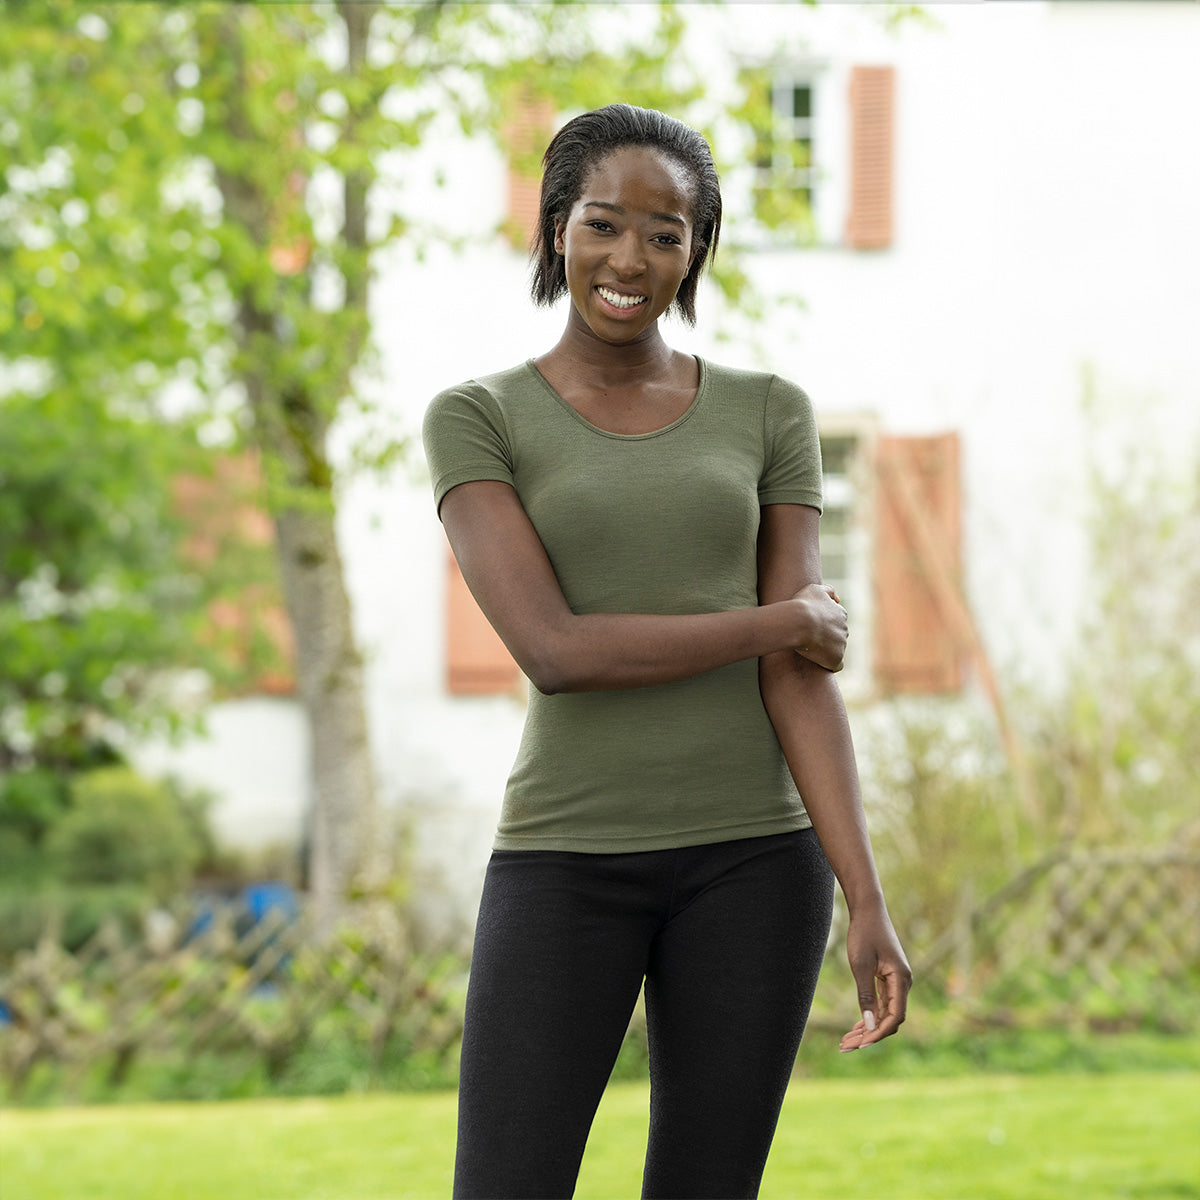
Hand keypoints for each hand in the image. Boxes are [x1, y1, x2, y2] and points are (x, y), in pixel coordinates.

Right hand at [791, 583, 847, 671]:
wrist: (798, 622)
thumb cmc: (803, 604)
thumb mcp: (815, 589)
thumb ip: (828, 591)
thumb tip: (838, 600)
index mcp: (841, 614)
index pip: (836, 620)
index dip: (823, 624)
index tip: (810, 626)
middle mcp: (845, 629)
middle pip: (837, 635)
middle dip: (826, 637)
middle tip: (807, 639)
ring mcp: (842, 645)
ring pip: (836, 650)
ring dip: (825, 650)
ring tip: (808, 651)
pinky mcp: (836, 659)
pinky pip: (836, 665)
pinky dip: (829, 664)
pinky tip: (818, 663)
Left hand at [839, 905, 911, 1051]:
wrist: (868, 910)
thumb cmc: (864, 933)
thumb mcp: (860, 965)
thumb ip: (866, 996)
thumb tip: (870, 1026)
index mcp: (901, 980)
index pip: (895, 1016)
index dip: (878, 1033)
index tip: (860, 1044)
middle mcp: (903, 983)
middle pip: (890, 1019)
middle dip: (870, 1035)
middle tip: (846, 1047)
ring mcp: (896, 981)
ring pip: (885, 1013)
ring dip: (868, 1027)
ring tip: (847, 1041)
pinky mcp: (888, 978)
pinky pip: (882, 1004)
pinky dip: (870, 1015)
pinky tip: (856, 1026)